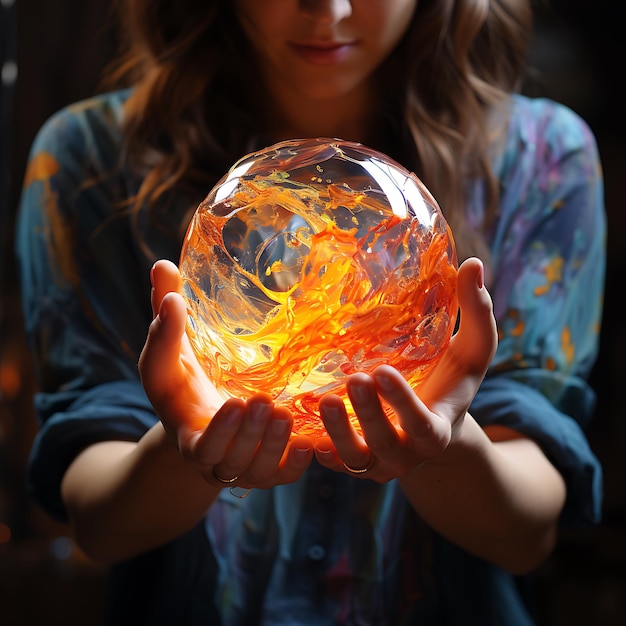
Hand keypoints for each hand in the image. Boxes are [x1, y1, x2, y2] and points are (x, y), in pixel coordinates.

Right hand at [138, 260, 312, 488]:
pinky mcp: (269, 468)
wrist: (201, 419)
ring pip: (258, 471)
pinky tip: (314, 440)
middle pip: (231, 460)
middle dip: (249, 435)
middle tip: (265, 402)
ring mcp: (244, 467)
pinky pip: (284, 474)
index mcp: (190, 436)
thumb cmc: (185, 383)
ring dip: (273, 445)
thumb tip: (162, 265)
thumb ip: (166, 318)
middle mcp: (217, 459)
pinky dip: (297, 462)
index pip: (200, 445)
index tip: (234, 401)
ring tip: (285, 413)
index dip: (218, 431)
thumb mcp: (171, 354)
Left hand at [314, 257, 496, 480]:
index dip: (403, 403)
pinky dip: (316, 448)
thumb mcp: (471, 350)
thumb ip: (477, 312)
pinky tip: (298, 430)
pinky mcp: (351, 462)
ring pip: (354, 458)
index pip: (423, 425)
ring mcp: (376, 462)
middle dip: (369, 415)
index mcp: (436, 429)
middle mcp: (407, 454)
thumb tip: (473, 263)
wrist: (430, 423)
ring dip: (338, 432)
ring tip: (324, 399)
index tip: (383, 370)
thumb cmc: (450, 379)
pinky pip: (331, 461)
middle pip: (386, 443)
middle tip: (354, 379)